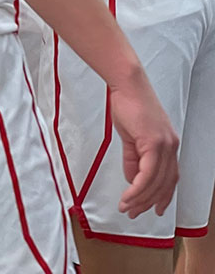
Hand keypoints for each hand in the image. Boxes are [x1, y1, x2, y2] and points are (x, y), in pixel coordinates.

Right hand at [109, 71, 178, 218]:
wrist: (127, 84)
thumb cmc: (127, 104)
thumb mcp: (130, 136)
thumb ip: (133, 159)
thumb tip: (132, 179)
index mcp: (168, 145)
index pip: (169, 178)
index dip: (162, 197)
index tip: (152, 209)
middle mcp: (171, 147)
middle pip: (164, 184)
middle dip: (148, 202)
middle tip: (133, 212)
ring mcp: (165, 145)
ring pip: (156, 182)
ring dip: (140, 198)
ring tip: (127, 207)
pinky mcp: (154, 143)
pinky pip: (147, 173)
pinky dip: (138, 187)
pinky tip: (129, 194)